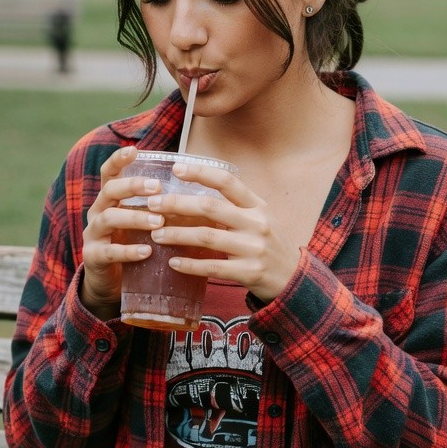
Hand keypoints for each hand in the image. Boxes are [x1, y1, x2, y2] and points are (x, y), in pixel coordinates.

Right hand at [79, 147, 164, 317]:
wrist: (109, 284)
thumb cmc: (133, 245)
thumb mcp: (142, 223)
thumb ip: (161, 209)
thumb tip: (204, 196)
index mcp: (110, 200)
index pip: (109, 173)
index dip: (119, 160)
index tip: (135, 150)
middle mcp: (98, 212)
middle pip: (109, 190)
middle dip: (132, 186)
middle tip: (156, 187)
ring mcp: (93, 235)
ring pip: (109, 218)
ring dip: (135, 218)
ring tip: (158, 221)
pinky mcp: (94, 258)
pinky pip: (109, 252)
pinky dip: (129, 251)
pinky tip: (147, 251)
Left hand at [146, 159, 301, 303]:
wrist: (293, 278)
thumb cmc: (268, 245)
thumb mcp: (259, 219)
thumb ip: (234, 207)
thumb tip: (192, 194)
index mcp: (257, 206)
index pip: (227, 182)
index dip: (201, 173)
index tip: (176, 169)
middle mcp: (256, 223)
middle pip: (210, 207)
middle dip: (177, 204)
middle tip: (153, 205)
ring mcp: (253, 248)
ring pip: (207, 237)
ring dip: (178, 234)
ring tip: (156, 234)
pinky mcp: (249, 272)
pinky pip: (213, 267)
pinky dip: (190, 265)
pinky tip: (173, 262)